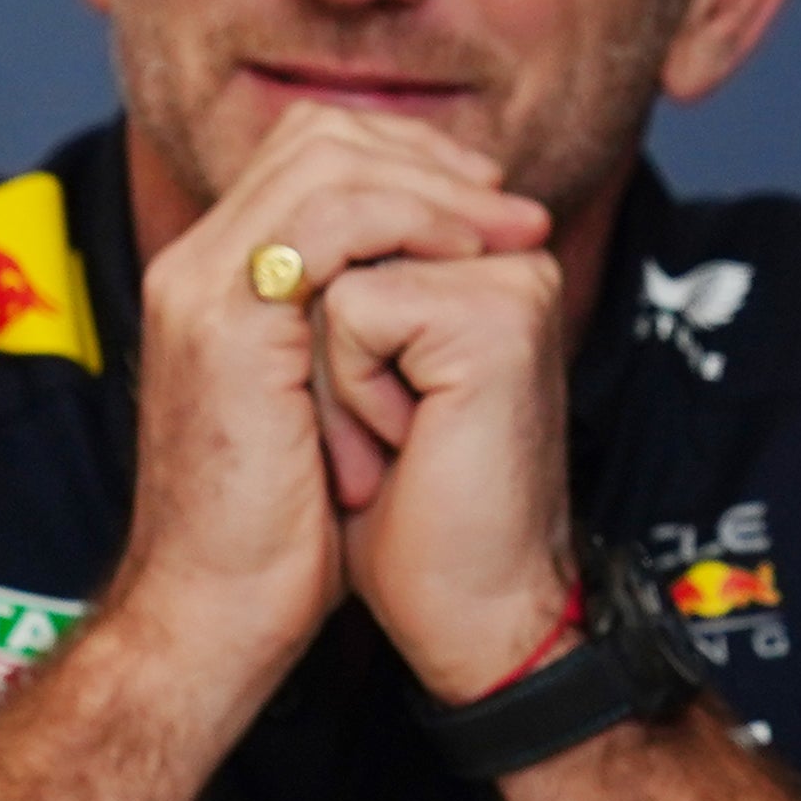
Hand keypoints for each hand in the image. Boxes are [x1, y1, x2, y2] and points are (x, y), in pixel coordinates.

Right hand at [111, 103, 550, 695]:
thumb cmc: (282, 530)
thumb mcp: (327, 404)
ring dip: (436, 185)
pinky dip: (411, 223)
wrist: (216, 613)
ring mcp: (202, 286)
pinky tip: (465, 259)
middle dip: (429, 155)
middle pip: (318, 136)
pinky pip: (331, 224)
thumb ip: (356, 328)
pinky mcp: (227, 323)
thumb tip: (436, 281)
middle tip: (511, 199)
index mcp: (214, 277)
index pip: (310, 152)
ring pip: (329, 162)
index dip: (407, 156)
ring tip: (508, 227)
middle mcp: (196, 265)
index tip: (489, 198)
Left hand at [315, 240, 578, 704]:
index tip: (374, 407)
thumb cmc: (405, 512)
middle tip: (378, 426)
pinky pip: (351, 307)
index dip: (308, 304)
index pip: (344, 191)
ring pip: (335, 260)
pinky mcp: (496, 314)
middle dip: (318, 328)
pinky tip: (401, 447)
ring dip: (330, 363)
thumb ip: (340, 277)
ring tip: (382, 435)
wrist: (461, 610)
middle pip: (335, 213)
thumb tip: (290, 212)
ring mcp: (509, 278)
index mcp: (478, 257)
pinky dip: (348, 389)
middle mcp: (504, 254)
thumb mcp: (351, 370)